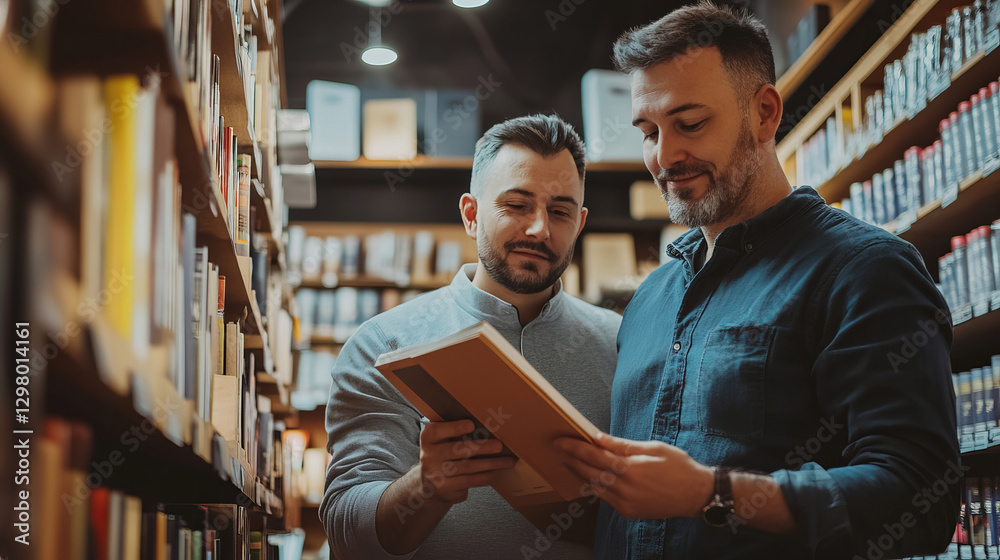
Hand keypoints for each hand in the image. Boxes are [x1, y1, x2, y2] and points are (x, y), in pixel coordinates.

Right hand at [417, 419, 516, 504]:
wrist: (430, 484)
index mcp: (428, 438)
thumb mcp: (443, 440)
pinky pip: (469, 481)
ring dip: (490, 464)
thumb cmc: (444, 454)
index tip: (471, 425)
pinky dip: (484, 476)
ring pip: (467, 467)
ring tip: (507, 461)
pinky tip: (496, 472)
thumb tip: (487, 425)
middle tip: (499, 445)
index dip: (454, 428)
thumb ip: (456, 432)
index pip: (438, 431)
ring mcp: (435, 474)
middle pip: (457, 449)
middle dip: (481, 447)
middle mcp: (428, 455)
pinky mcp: (444, 489)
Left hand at [555, 432, 713, 518]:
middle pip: (589, 471)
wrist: (696, 495)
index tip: (561, 440)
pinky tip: (589, 477)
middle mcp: (625, 487)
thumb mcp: (652, 448)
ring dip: (580, 473)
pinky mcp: (628, 511)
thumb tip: (598, 437)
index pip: (594, 455)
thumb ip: (622, 445)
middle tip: (559, 448)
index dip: (575, 447)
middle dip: (572, 458)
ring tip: (569, 461)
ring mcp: (626, 502)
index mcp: (631, 468)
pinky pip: (605, 497)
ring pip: (594, 486)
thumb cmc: (678, 467)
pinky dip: (595, 486)